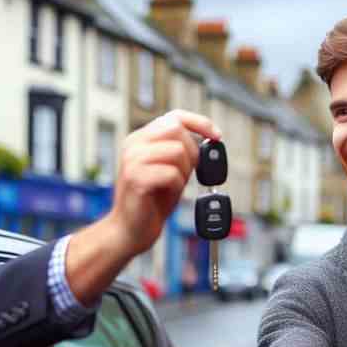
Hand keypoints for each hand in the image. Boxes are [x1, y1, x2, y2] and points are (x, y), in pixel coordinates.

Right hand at [110, 110, 221, 256]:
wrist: (130, 230)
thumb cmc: (150, 202)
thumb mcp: (169, 170)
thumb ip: (181, 152)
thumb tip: (208, 141)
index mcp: (140, 139)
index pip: (174, 116)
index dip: (200, 122)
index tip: (217, 135)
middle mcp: (133, 145)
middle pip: (177, 130)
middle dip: (192, 152)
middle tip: (188, 173)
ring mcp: (133, 160)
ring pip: (177, 151)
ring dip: (184, 172)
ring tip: (174, 186)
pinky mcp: (136, 178)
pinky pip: (172, 174)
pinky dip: (177, 186)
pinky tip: (167, 194)